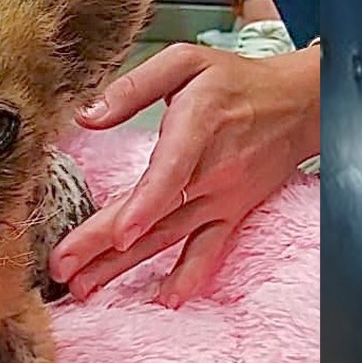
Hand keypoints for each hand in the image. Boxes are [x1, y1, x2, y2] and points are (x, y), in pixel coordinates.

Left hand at [51, 43, 320, 306]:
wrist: (299, 106)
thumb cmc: (238, 81)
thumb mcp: (186, 62)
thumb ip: (133, 86)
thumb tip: (86, 116)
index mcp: (196, 128)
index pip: (169, 175)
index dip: (143, 207)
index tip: (117, 235)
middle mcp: (210, 172)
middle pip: (154, 216)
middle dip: (104, 247)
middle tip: (62, 268)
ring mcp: (221, 199)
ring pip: (168, 238)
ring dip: (125, 267)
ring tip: (85, 287)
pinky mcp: (230, 213)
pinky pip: (208, 251)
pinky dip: (189, 277)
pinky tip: (166, 300)